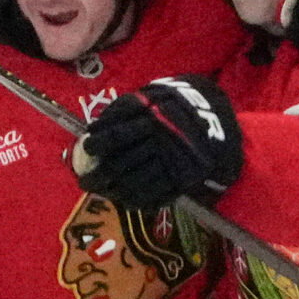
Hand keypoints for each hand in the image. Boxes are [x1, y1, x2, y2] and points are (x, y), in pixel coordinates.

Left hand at [75, 76, 242, 209]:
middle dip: (99, 176)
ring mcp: (171, 161)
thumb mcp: (148, 98)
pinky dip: (138, 200)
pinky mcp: (182, 178)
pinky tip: (127, 200)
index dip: (98, 144)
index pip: (115, 135)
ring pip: (135, 183)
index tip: (87, 149)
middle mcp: (158, 140)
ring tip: (104, 192)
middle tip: (86, 181)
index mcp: (150, 117)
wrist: (212, 117)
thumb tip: (94, 131)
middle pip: (121, 164)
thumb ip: (122, 111)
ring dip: (114, 192)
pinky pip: (156, 195)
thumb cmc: (172, 106)